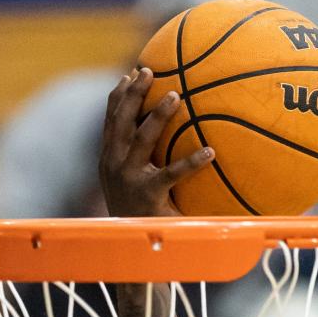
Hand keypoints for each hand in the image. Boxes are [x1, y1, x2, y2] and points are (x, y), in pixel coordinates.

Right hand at [99, 67, 213, 218]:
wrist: (132, 245)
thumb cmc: (137, 214)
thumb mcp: (129, 185)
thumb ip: (138, 161)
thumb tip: (160, 139)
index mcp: (108, 159)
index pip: (110, 120)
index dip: (118, 96)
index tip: (130, 74)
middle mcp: (114, 164)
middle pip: (121, 120)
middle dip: (134, 93)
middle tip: (148, 70)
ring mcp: (129, 179)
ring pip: (142, 138)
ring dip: (158, 114)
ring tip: (176, 96)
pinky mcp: (148, 195)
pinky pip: (173, 173)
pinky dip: (192, 162)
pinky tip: (209, 151)